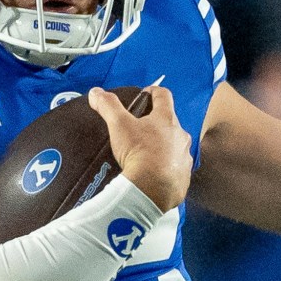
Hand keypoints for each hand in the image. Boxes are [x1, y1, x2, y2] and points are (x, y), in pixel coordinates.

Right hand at [90, 82, 193, 210]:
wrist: (151, 190)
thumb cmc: (138, 152)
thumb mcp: (119, 125)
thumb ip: (108, 106)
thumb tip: (95, 92)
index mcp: (166, 119)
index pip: (164, 96)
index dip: (153, 91)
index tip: (144, 95)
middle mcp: (180, 135)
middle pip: (170, 122)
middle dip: (157, 123)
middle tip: (141, 130)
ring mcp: (184, 156)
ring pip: (176, 146)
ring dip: (164, 147)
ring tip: (147, 155)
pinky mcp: (183, 176)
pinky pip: (177, 168)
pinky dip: (167, 168)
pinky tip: (155, 175)